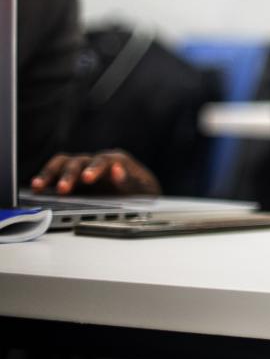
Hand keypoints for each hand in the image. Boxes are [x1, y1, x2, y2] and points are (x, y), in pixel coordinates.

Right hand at [31, 150, 159, 196]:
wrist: (139, 199)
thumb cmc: (142, 194)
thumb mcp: (144, 191)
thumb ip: (130, 181)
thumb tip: (118, 170)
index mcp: (118, 161)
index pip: (105, 160)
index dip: (96, 168)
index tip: (88, 178)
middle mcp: (97, 162)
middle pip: (80, 162)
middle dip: (71, 174)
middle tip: (64, 189)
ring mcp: (82, 169)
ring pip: (64, 164)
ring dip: (50, 173)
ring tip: (38, 186)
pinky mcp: (71, 180)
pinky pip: (55, 175)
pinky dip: (45, 179)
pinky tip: (36, 189)